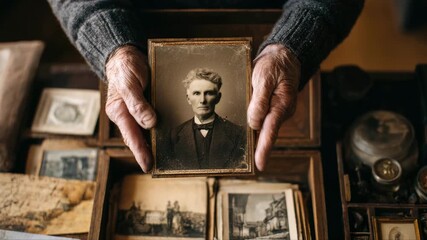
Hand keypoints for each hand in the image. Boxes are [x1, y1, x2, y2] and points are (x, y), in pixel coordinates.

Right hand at [105, 45, 156, 171]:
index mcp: (118, 111)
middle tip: (158, 167)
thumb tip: (150, 123)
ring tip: (163, 157)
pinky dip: (155, 130)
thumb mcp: (129, 83)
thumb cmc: (125, 69)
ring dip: (151, 144)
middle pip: (136, 138)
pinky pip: (149, 122)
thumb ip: (137, 104)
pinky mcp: (143, 107)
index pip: (131, 136)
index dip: (140, 152)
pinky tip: (164, 137)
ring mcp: (134, 112)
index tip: (148, 165)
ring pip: (143, 132)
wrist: (127, 55)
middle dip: (146, 153)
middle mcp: (126, 115)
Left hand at [248, 44, 300, 170]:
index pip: (270, 131)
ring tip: (250, 144)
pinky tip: (249, 131)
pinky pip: (263, 120)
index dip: (264, 149)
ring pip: (263, 127)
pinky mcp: (272, 109)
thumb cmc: (274, 66)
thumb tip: (254, 122)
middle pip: (267, 133)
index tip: (260, 164)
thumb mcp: (264, 78)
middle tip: (253, 163)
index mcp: (281, 106)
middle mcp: (281, 112)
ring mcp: (277, 112)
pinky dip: (256, 125)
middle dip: (259, 147)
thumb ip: (259, 101)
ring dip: (255, 135)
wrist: (284, 57)